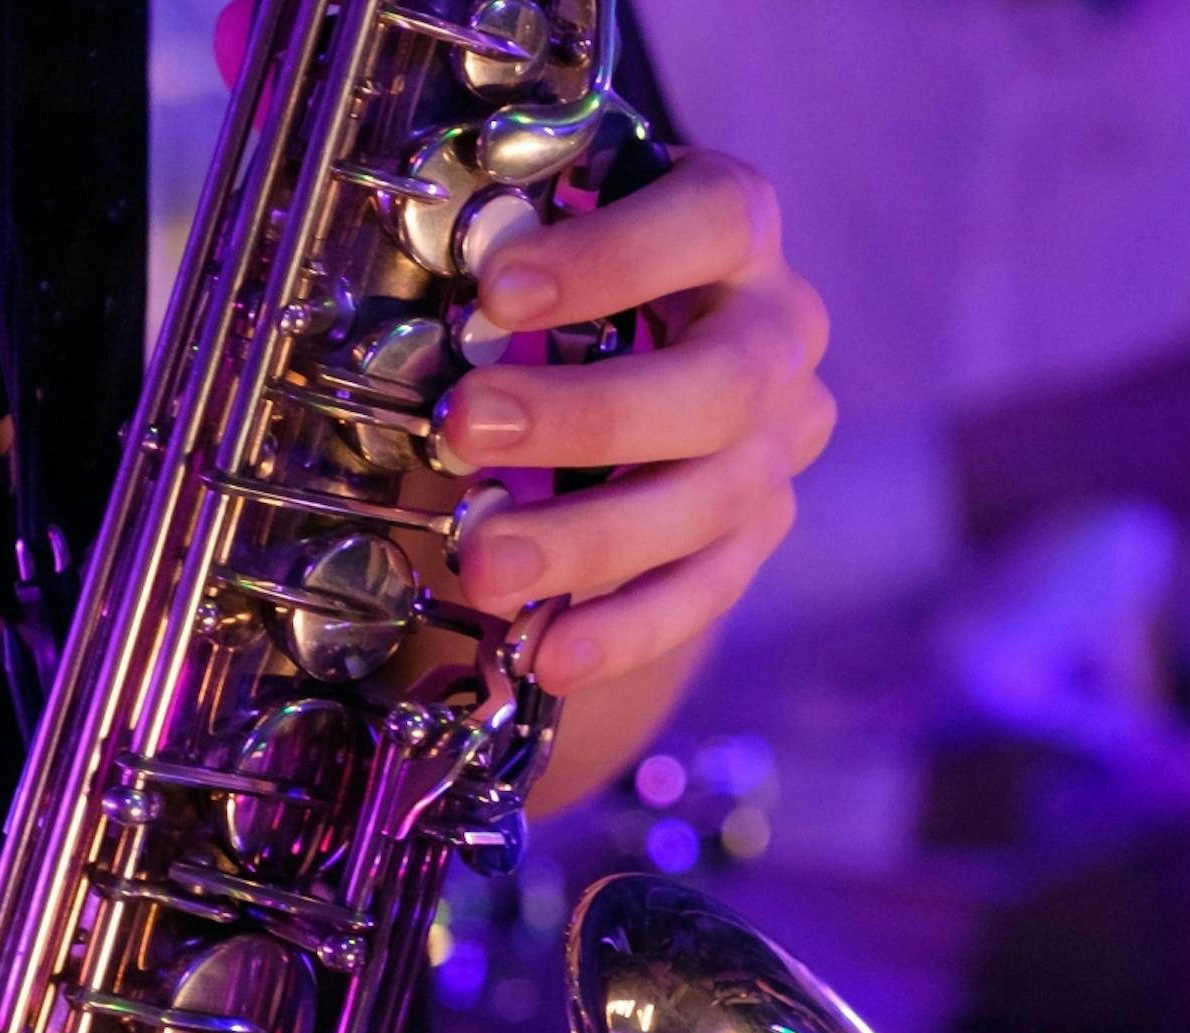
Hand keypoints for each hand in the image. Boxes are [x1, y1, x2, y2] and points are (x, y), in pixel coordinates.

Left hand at [437, 149, 835, 702]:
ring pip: (714, 500)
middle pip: (723, 383)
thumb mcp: (540, 241)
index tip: (496, 289)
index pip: (714, 220)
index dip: (613, 256)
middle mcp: (780, 330)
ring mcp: (781, 437)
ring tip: (484, 566)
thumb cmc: (567, 274)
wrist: (636, 343)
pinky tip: (552, 654)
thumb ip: (500, 264)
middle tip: (467, 428)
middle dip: (589, 416)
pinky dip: (626, 628)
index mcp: (736, 225)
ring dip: (591, 540)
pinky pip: (708, 589)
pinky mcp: (762, 525)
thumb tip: (408, 326)